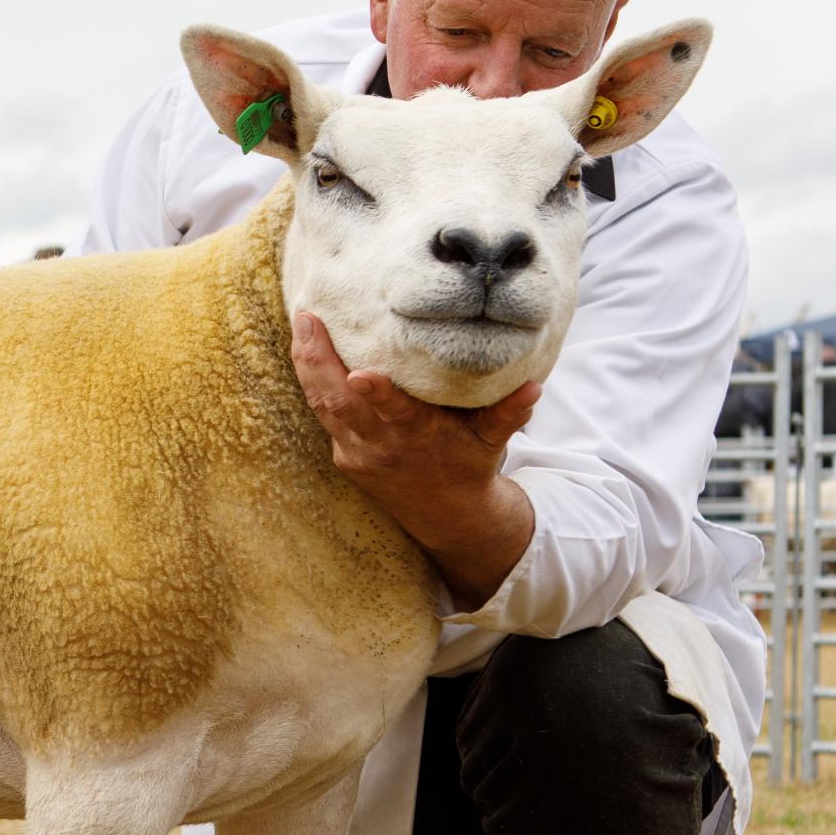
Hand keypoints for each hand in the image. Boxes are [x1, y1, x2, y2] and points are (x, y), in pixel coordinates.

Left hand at [290, 312, 538, 607]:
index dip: (377, 394)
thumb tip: (535, 385)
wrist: (447, 516)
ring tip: (300, 324)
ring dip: (307, 365)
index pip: (395, 414)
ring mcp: (358, 453)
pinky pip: (322, 413)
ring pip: (323, 407)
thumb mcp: (493, 440)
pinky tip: (304, 348)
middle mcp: (382, 446)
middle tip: (306, 318)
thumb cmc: (470, 464)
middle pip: (341, 404)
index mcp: (419, 437)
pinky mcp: (344, 456)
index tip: (361, 372)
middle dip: (319, 361)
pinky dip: (311, 381)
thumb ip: (509, 412)